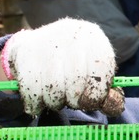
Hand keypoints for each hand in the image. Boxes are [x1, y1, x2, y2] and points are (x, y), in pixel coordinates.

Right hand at [3, 18, 117, 115]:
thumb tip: (115, 106)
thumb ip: (106, 94)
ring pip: (54, 88)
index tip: (91, 100)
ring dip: (55, 103)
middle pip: (77, 81)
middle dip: (76, 100)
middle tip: (72, 101)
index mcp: (93, 35)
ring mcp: (44, 40)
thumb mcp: (93, 74)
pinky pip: (32, 90)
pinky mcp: (23, 52)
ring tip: (55, 97)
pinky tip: (38, 101)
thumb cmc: (72, 65)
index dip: (98, 92)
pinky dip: (36, 103)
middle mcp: (70, 32)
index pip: (102, 68)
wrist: (36, 46)